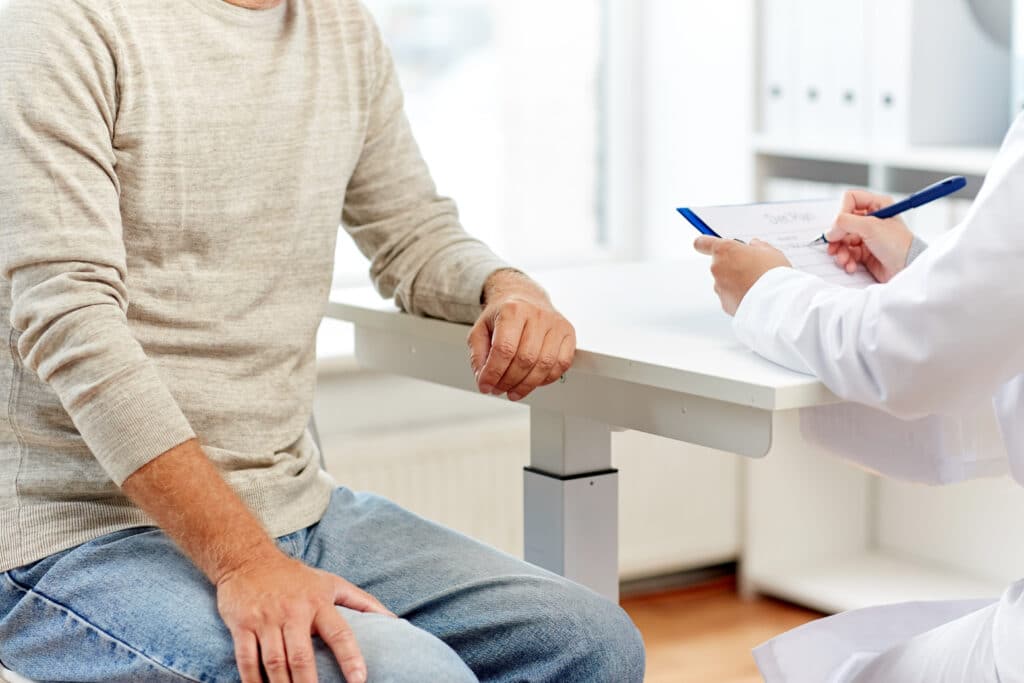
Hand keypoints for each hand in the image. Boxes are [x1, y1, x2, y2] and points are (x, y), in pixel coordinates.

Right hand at [217, 551, 394, 682]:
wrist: (249, 559)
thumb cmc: (296, 577)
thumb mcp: (332, 582)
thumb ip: (362, 602)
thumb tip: (393, 620)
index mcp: (319, 602)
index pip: (340, 633)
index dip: (350, 658)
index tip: (360, 681)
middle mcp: (293, 611)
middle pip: (302, 656)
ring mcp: (266, 618)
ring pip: (274, 662)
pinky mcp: (242, 624)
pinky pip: (247, 659)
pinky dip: (253, 680)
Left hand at [469, 269, 575, 400]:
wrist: (525, 297)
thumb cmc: (504, 314)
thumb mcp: (481, 329)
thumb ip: (478, 354)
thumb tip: (484, 379)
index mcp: (513, 310)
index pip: (504, 349)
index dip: (494, 373)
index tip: (485, 385)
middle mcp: (537, 314)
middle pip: (525, 359)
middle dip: (509, 381)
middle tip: (498, 389)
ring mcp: (556, 323)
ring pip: (544, 365)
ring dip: (526, 385)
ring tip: (512, 390)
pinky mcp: (568, 332)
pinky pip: (562, 364)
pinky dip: (546, 379)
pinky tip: (532, 381)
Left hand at [694, 237, 790, 315]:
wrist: (775, 302)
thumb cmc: (773, 274)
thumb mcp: (771, 252)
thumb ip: (758, 247)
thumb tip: (754, 246)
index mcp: (725, 250)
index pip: (703, 243)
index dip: (704, 244)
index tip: (704, 245)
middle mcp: (717, 268)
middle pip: (719, 263)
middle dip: (732, 265)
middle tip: (752, 268)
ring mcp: (719, 287)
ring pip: (725, 281)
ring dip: (736, 281)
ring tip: (756, 284)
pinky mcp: (724, 303)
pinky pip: (730, 296)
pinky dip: (738, 296)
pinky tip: (755, 296)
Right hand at [825, 190, 913, 282]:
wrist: (907, 268)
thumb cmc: (897, 245)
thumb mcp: (870, 227)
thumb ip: (845, 222)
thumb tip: (829, 231)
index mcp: (877, 205)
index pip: (850, 199)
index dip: (842, 212)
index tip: (840, 226)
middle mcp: (871, 219)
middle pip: (843, 222)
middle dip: (838, 237)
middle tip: (834, 247)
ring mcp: (867, 236)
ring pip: (842, 239)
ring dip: (840, 251)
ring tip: (844, 260)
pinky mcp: (865, 252)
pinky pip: (847, 252)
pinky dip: (846, 260)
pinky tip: (851, 266)